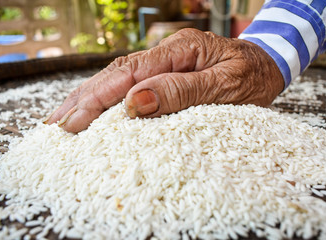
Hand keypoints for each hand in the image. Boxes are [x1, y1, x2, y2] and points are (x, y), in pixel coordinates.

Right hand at [44, 28, 283, 132]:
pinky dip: (110, 98)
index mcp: (181, 50)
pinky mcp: (168, 72)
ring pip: (120, 78)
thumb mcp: (225, 87)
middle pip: (117, 73)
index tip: (74, 121)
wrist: (269, 64)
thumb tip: (135, 103)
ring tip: (64, 117)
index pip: (130, 74)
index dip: (99, 98)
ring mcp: (166, 61)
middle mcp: (168, 52)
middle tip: (56, 125)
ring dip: (90, 98)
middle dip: (84, 98)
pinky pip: (133, 83)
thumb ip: (182, 92)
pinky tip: (96, 108)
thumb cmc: (252, 76)